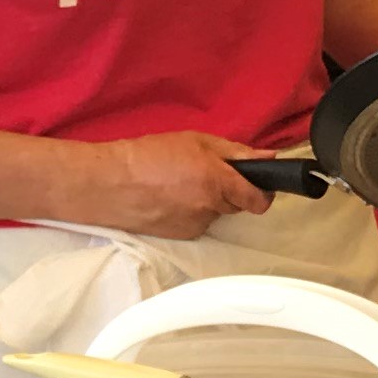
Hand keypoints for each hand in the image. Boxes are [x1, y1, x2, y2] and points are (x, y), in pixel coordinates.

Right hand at [83, 133, 272, 237]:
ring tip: (178, 185)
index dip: (261, 192)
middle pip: (236, 205)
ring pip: (215, 214)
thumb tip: (267, 158)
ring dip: (207, 202)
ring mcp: (197, 225)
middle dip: (228, 191)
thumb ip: (234, 151)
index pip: (259, 200)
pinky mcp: (182, 237)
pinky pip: (197, 223)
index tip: (256, 184)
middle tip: (203, 174)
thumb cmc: (148, 155)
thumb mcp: (194, 140)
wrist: (109, 184)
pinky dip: (189, 213)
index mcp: (217, 181)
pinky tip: (168, 200)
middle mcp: (211, 208)